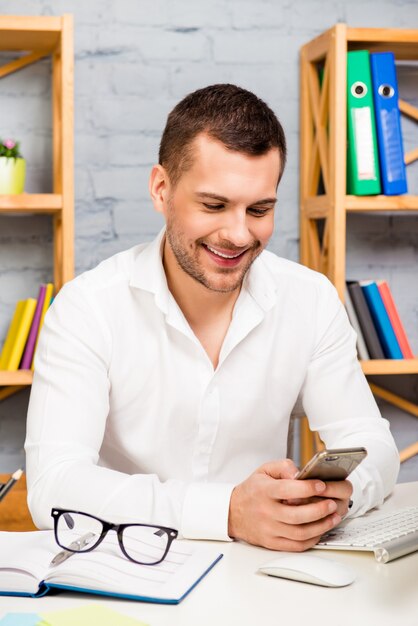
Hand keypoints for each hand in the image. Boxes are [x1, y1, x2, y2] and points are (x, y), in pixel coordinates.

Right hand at [228, 459, 344, 550]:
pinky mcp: (272, 543)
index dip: (308, 488)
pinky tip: (321, 530)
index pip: (288, 490)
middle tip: (332, 503)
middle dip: (319, 510)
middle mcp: (266, 512)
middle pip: (297, 515)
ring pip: (300, 533)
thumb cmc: (252, 490)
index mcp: (264, 491)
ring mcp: (269, 530)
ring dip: (321, 526)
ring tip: (333, 517)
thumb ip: (283, 467)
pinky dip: (312, 539)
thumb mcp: (264, 471)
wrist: (233, 512)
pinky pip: (296, 545)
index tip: (321, 485)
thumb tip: (300, 473)